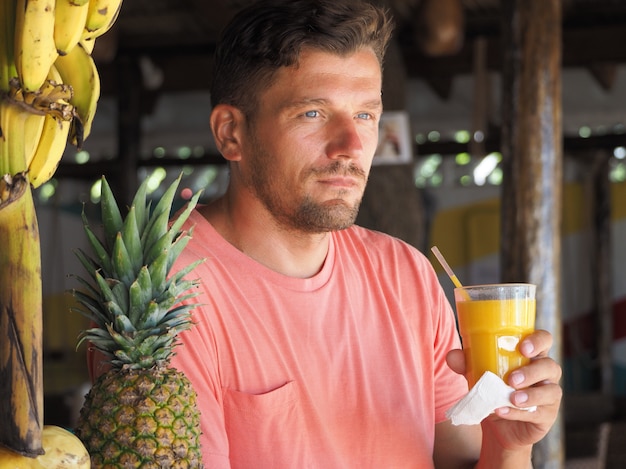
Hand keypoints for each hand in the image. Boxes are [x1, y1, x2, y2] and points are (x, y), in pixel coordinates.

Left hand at [446, 329, 562, 451]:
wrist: (497, 424)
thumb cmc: (492, 389)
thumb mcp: (478, 375)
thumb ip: (466, 364)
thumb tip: (452, 355)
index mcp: (531, 355)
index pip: (544, 340)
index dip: (538, 341)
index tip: (523, 347)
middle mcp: (545, 373)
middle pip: (550, 366)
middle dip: (532, 372)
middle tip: (512, 379)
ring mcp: (549, 395)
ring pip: (551, 391)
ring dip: (531, 395)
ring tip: (511, 398)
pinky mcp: (546, 415)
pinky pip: (538, 413)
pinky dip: (518, 412)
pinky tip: (502, 411)